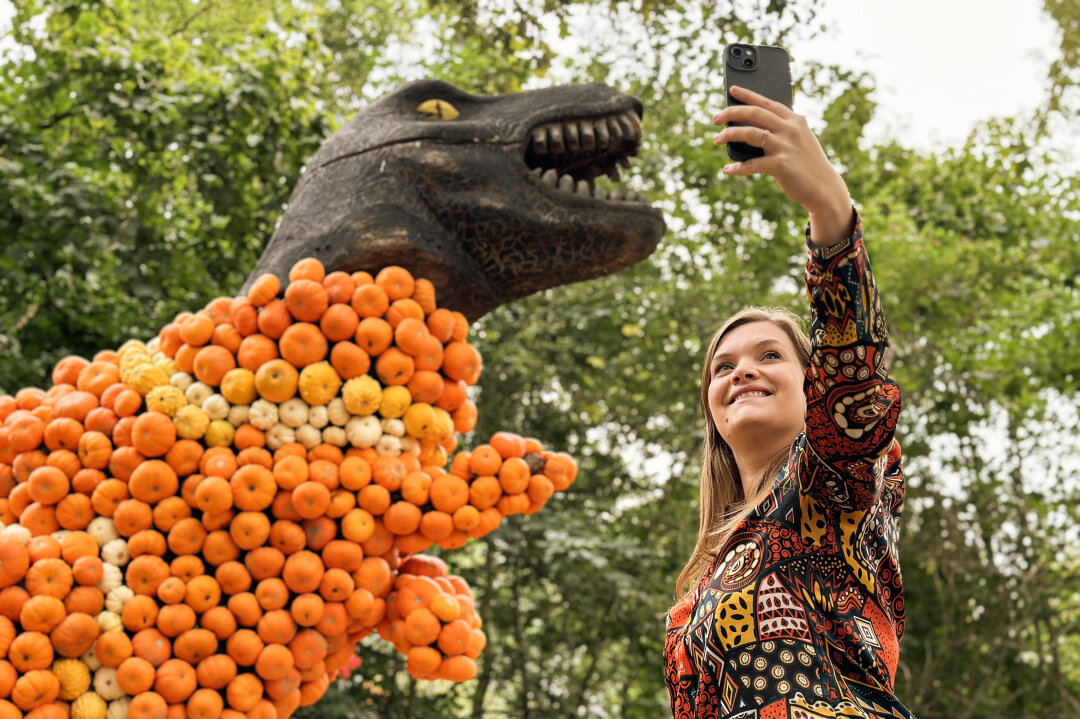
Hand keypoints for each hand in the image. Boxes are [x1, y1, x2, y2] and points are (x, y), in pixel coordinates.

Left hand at [713, 85, 853, 245]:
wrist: (824, 187)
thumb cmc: (807, 164)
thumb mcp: (799, 140)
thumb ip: (782, 130)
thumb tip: (751, 129)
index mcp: (794, 120)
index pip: (766, 102)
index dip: (747, 95)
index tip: (732, 89)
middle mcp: (790, 129)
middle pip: (754, 113)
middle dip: (731, 112)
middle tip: (716, 118)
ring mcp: (785, 146)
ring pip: (750, 133)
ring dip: (729, 135)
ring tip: (717, 139)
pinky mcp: (781, 164)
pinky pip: (752, 164)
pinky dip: (738, 167)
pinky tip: (727, 169)